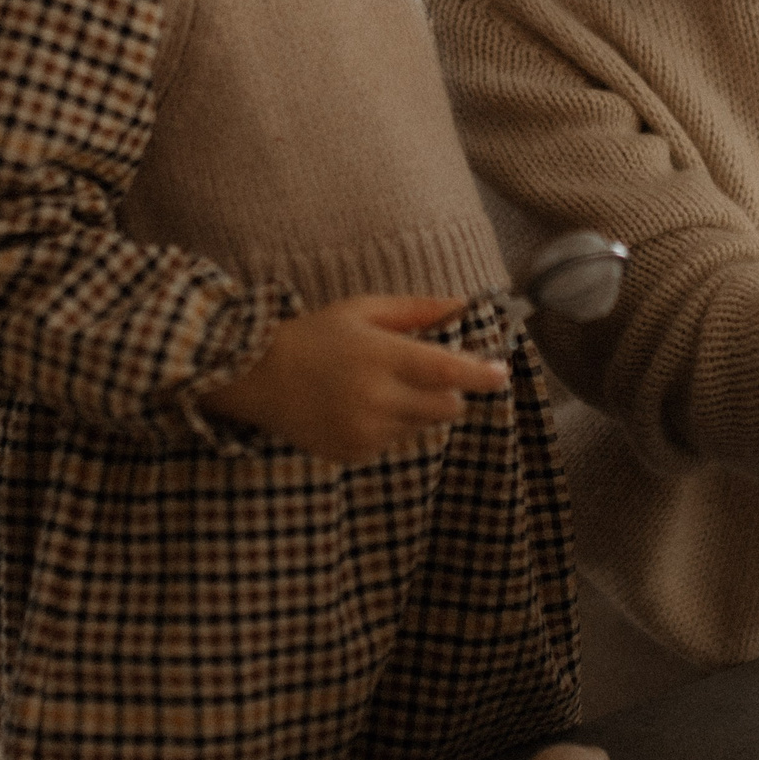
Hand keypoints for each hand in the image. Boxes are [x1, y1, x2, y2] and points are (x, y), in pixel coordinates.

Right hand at [202, 295, 510, 463]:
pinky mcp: (354, 453)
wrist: (257, 377)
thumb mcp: (364, 309)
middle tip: (427, 374)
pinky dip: (389, 426)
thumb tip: (463, 305)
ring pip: (422, 427)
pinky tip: (357, 406)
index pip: (447, 371)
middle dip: (449, 392)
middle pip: (446, 408)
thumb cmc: (316, 335)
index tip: (501, 373)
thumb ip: (417, 310)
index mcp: (380, 357)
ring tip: (375, 387)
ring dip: (415, 409)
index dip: (480, 374)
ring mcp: (365, 431)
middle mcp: (376, 399)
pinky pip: (394, 442)